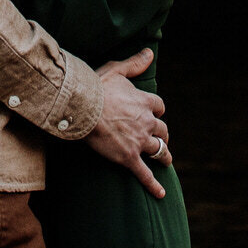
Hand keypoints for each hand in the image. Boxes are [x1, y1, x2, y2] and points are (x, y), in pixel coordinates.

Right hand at [86, 49, 171, 199]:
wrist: (82, 107)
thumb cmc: (96, 86)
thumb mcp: (116, 70)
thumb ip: (134, 63)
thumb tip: (149, 53)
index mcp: (144, 101)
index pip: (159, 106)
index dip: (156, 110)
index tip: (152, 112)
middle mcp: (146, 122)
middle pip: (162, 129)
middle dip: (162, 133)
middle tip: (160, 138)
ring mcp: (139, 141)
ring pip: (159, 150)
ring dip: (163, 155)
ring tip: (165, 159)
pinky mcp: (129, 157)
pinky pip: (145, 174)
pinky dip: (153, 185)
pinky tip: (160, 194)